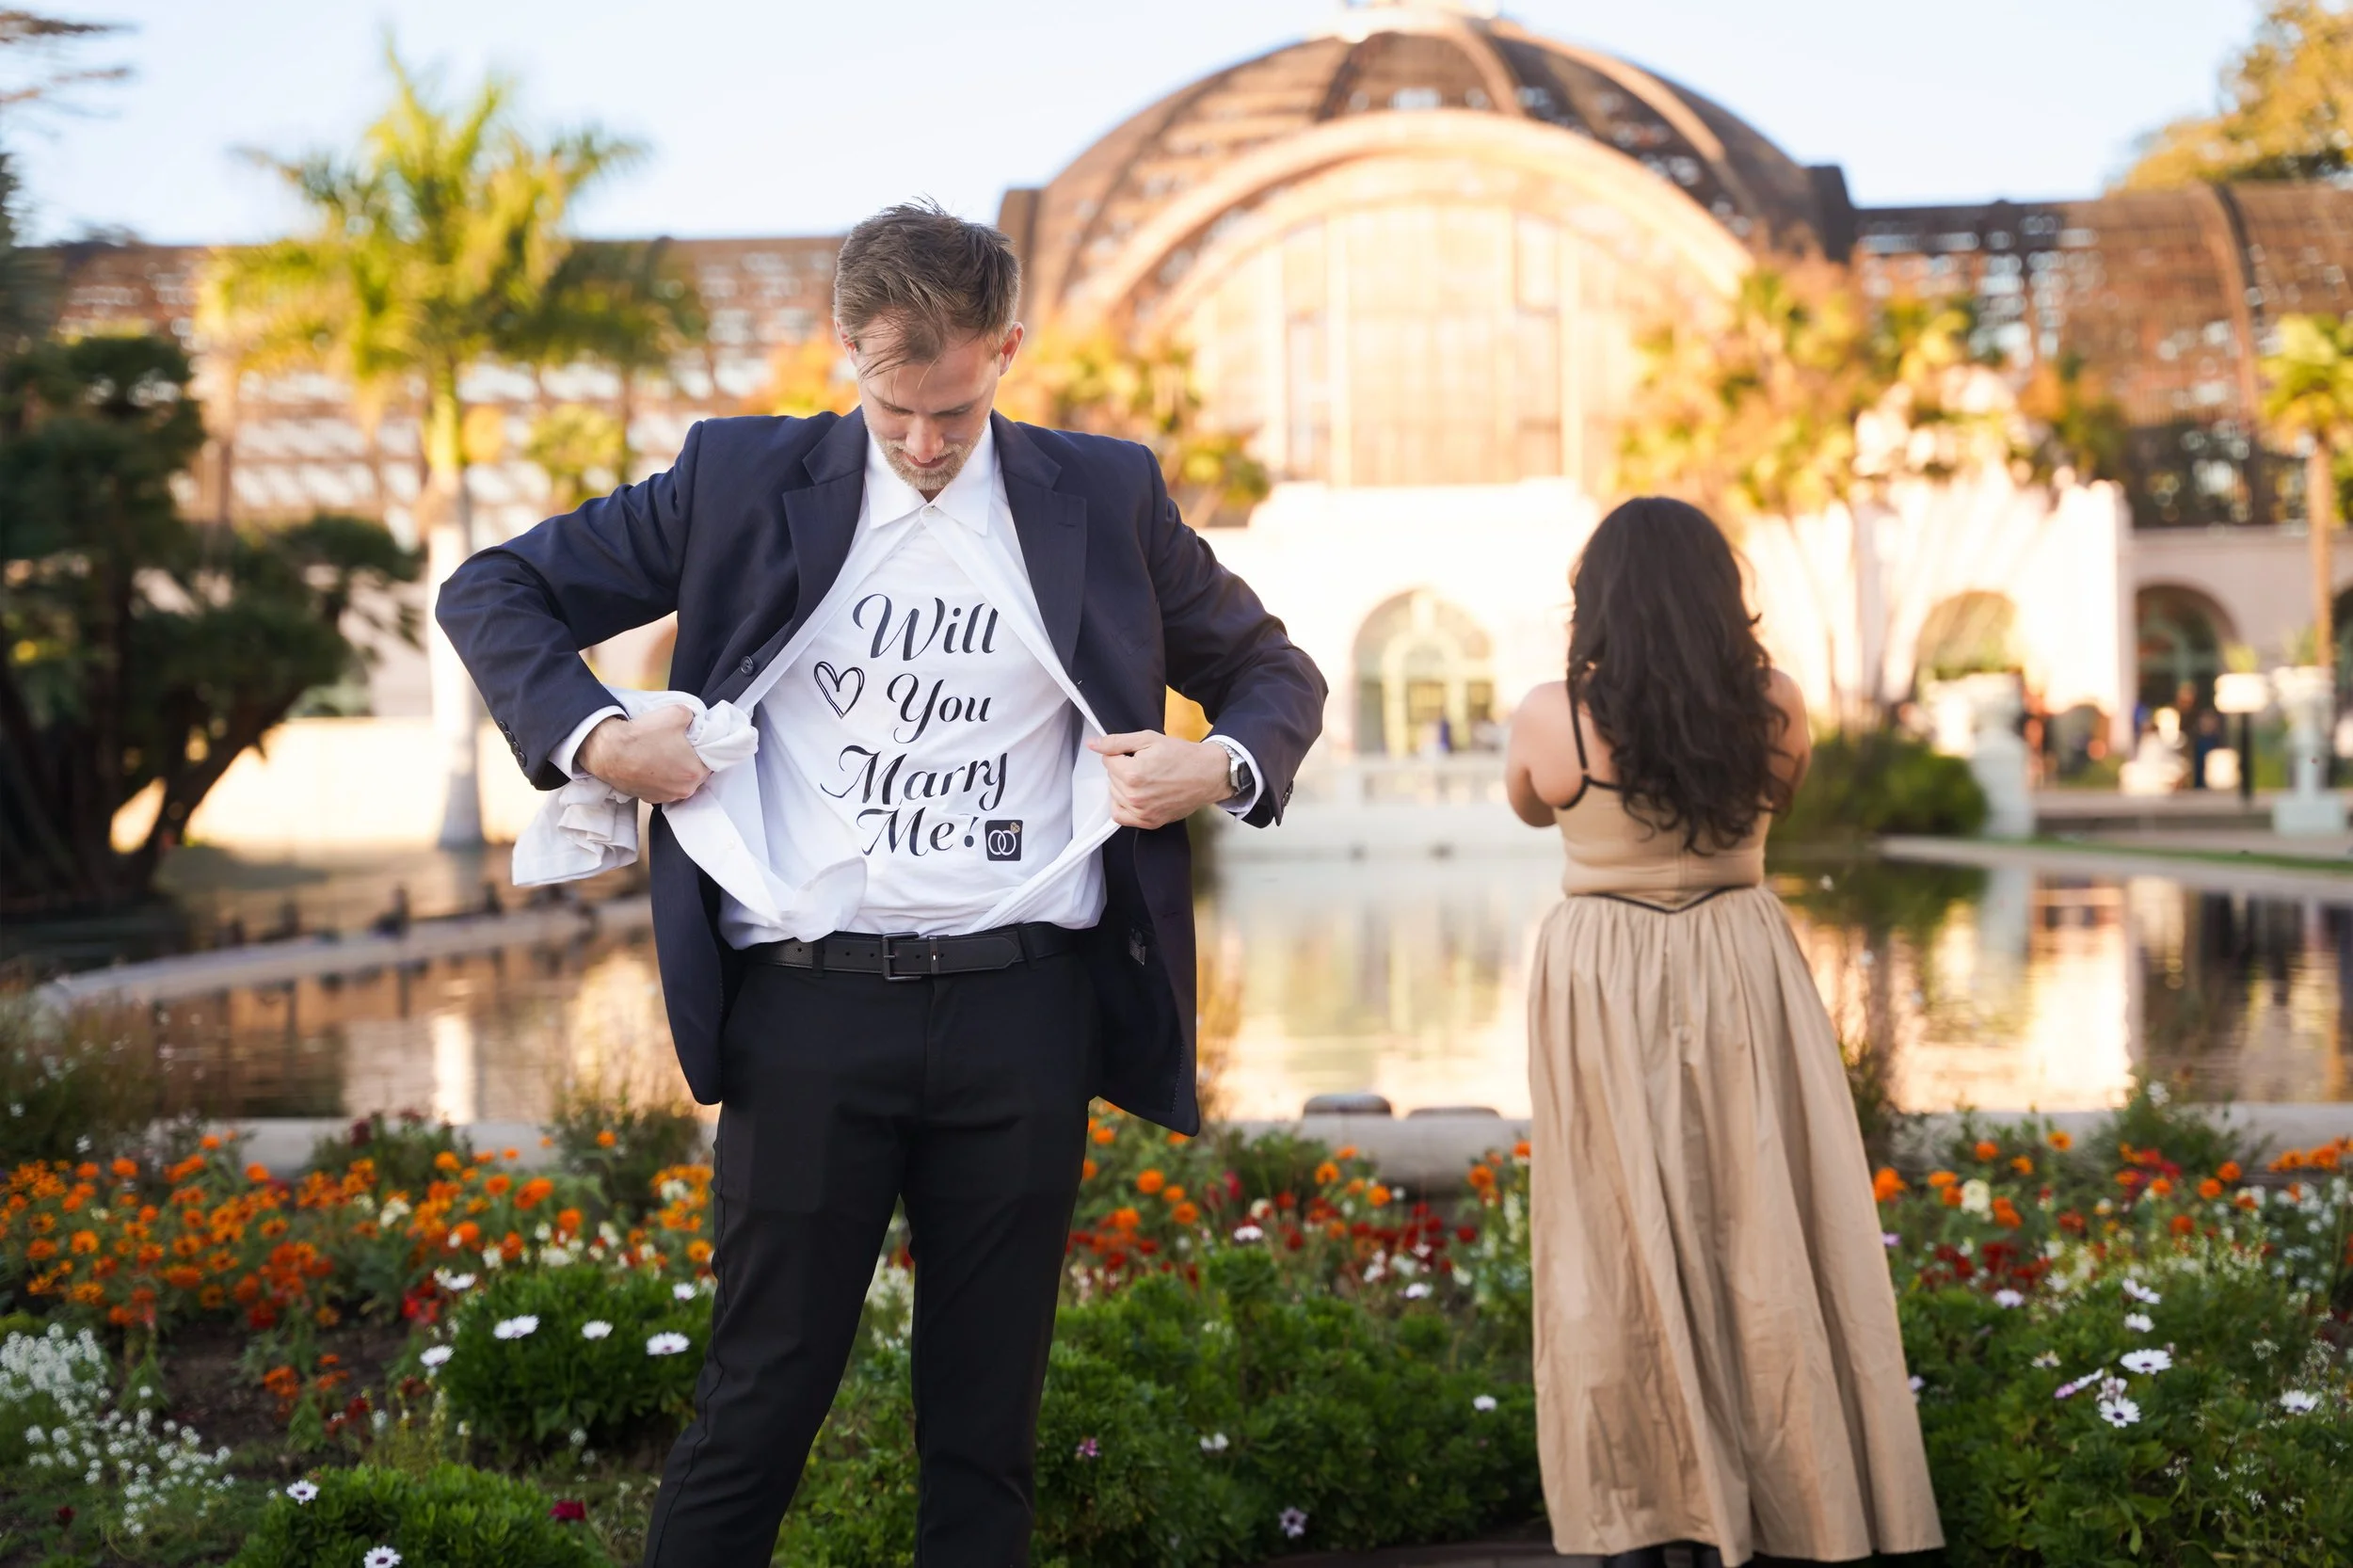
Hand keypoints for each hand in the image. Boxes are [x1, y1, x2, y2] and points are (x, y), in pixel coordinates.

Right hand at [577, 707, 709, 803]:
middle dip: (690, 759)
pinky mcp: (649, 798)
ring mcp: (666, 797)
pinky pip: (663, 787)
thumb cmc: (643, 734)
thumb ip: (694, 716)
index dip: (704, 748)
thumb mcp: (678, 713)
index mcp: (696, 772)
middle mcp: (684, 790)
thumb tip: (695, 720)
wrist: (608, 751)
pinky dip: (660, 777)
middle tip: (678, 745)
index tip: (694, 740)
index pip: (711, 760)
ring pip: (679, 781)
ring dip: (675, 770)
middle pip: (696, 772)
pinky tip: (651, 764)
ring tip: (662, 754)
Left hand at [1086, 731, 1232, 829]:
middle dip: (1123, 769)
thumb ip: (1117, 742)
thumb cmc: (1182, 755)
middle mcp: (1134, 797)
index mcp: (1133, 774)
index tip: (1139, 754)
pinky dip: (1123, 805)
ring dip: (1124, 786)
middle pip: (1110, 777)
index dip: (1121, 753)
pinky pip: (1121, 816)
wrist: (1208, 774)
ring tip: (1146, 779)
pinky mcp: (1149, 822)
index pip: (1108, 760)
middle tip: (1146, 765)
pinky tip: (1136, 795)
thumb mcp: (1149, 739)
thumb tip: (1092, 745)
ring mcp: (1141, 812)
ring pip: (1114, 794)